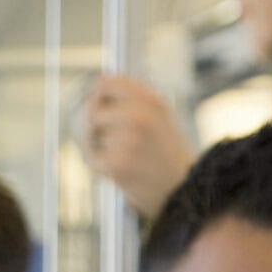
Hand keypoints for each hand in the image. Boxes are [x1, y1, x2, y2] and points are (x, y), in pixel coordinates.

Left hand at [78, 75, 193, 219]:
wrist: (182, 189)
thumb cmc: (164, 153)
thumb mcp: (156, 116)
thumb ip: (129, 98)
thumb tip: (98, 82)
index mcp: (150, 100)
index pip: (104, 83)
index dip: (98, 97)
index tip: (103, 108)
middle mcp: (139, 116)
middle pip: (91, 111)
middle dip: (95, 127)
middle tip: (114, 141)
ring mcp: (128, 140)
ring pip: (89, 136)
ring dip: (98, 148)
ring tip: (124, 157)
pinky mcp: (118, 164)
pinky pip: (91, 158)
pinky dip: (99, 166)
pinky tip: (119, 170)